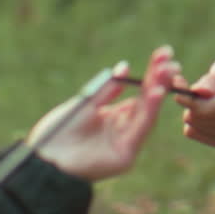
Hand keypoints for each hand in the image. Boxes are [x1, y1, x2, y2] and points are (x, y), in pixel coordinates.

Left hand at [27, 45, 178, 180]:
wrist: (42, 160)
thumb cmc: (58, 132)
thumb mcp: (85, 104)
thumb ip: (106, 89)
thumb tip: (125, 66)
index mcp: (113, 117)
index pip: (138, 93)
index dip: (151, 74)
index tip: (163, 53)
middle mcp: (122, 130)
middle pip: (146, 103)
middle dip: (160, 81)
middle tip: (172, 61)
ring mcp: (125, 143)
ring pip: (147, 115)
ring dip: (157, 92)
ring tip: (167, 72)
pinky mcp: (124, 156)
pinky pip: (140, 130)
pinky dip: (149, 111)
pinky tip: (156, 93)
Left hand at [175, 58, 214, 149]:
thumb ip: (214, 78)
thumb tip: (198, 92)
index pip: (208, 107)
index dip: (188, 99)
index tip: (177, 85)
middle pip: (200, 118)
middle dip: (190, 104)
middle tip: (193, 90)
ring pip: (194, 127)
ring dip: (192, 112)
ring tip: (206, 100)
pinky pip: (195, 134)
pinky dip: (195, 122)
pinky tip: (207, 112)